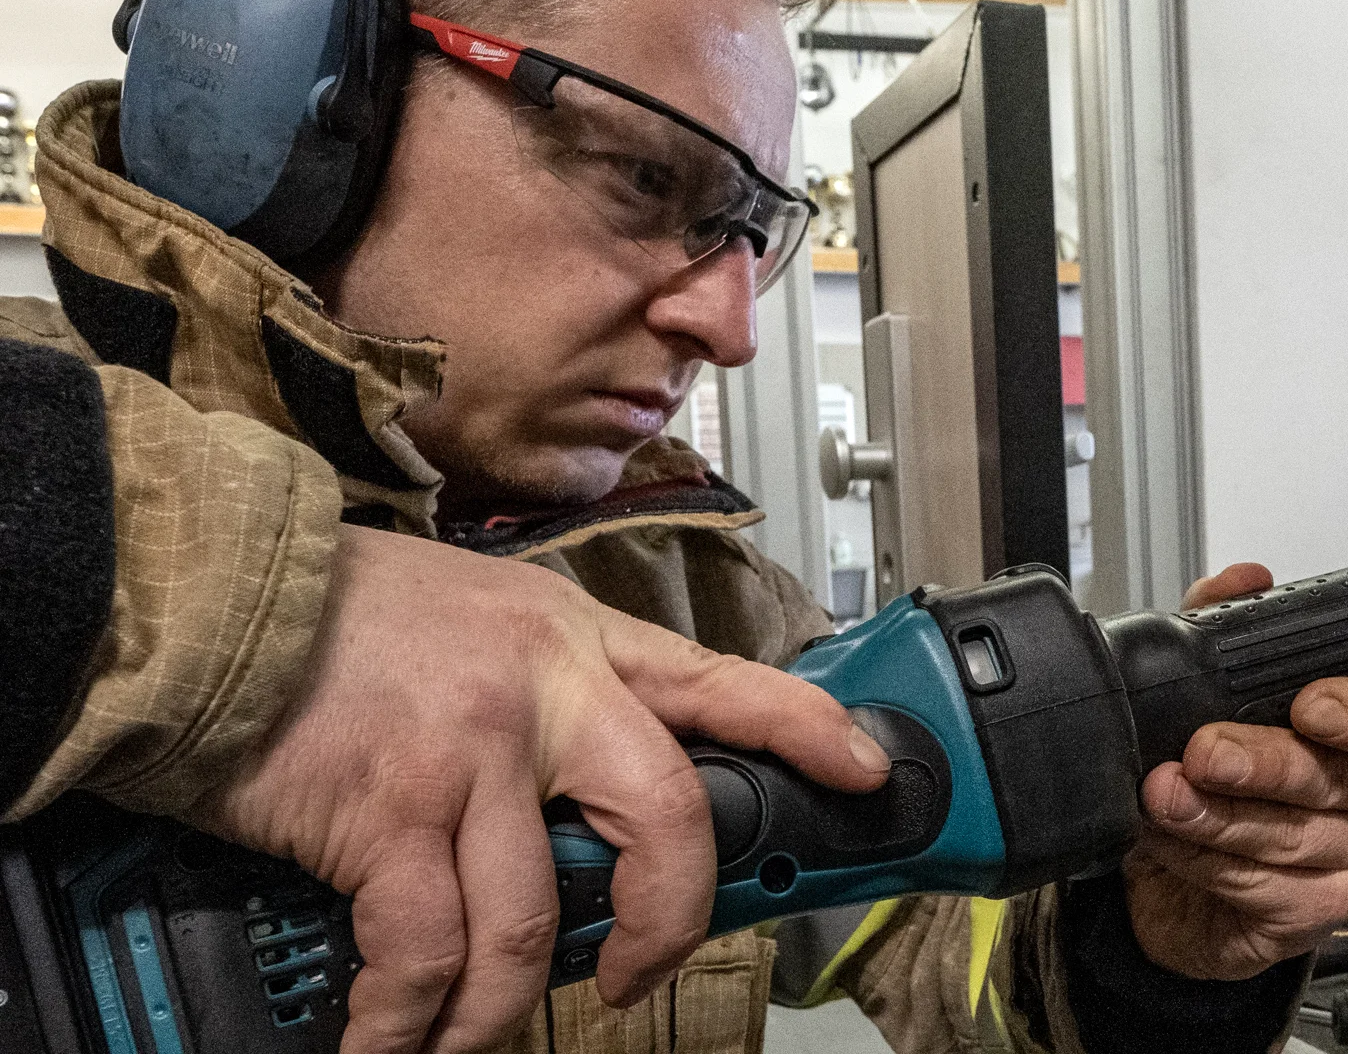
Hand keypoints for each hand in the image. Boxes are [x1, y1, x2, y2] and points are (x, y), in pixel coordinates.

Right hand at [191, 524, 888, 1052]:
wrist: (224, 595)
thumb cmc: (348, 614)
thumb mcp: (482, 621)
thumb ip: (552, 690)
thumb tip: (583, 788)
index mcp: (575, 640)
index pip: (722, 678)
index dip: (806, 727)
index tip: (863, 768)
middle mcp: (545, 689)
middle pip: (671, 818)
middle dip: (672, 923)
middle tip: (640, 974)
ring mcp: (473, 751)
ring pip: (541, 920)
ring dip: (505, 1007)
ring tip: (468, 1029)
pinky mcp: (392, 810)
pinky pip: (428, 953)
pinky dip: (408, 1020)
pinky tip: (391, 1032)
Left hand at [1122, 562, 1347, 980]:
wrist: (1169, 865)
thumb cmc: (1209, 770)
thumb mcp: (1209, 682)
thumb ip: (1222, 619)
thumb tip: (1244, 579)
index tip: (1311, 703)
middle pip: (1341, 781)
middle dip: (1266, 763)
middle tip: (1207, 751)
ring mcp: (1346, 862)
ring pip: (1291, 837)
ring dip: (1215, 815)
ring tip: (1163, 793)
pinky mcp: (1305, 913)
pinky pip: (1257, 886)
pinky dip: (1199, 857)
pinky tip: (1166, 836)